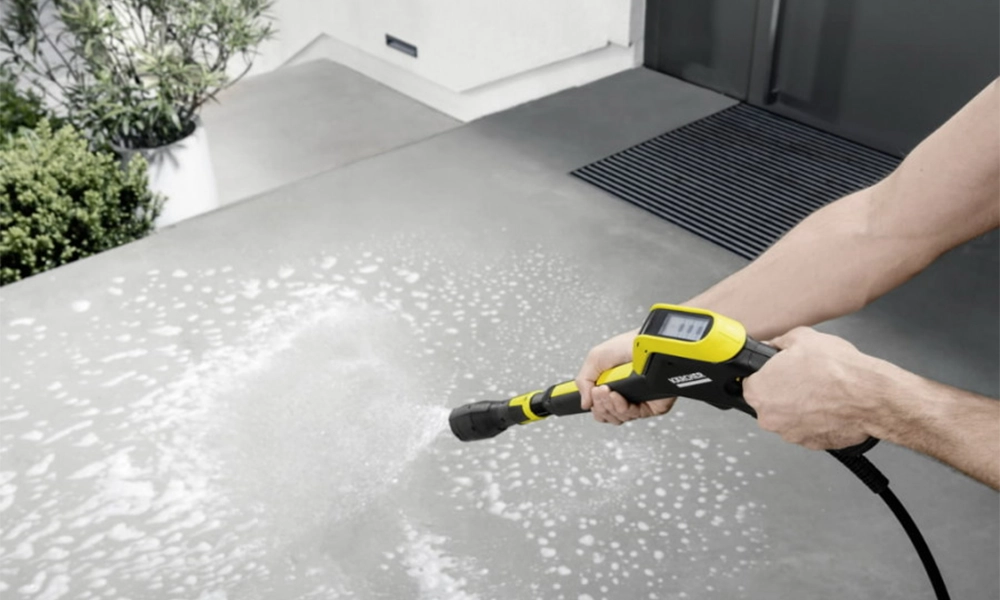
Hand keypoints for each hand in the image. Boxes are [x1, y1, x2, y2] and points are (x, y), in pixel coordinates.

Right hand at [576, 329, 675, 424]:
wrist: (646, 343)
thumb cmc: (626, 345)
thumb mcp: (595, 358)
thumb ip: (583, 381)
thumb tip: (585, 403)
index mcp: (612, 386)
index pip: (600, 408)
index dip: (594, 405)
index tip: (591, 395)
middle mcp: (625, 395)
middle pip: (607, 415)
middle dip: (600, 404)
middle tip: (599, 390)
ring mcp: (638, 401)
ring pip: (618, 417)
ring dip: (610, 405)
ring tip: (609, 391)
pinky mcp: (652, 405)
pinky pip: (633, 416)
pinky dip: (622, 407)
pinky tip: (619, 396)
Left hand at [743, 327, 881, 449]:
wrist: (870, 396)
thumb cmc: (836, 370)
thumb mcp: (801, 338)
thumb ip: (779, 343)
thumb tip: (773, 345)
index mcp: (758, 391)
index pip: (749, 382)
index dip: (766, 374)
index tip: (777, 371)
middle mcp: (769, 417)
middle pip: (768, 402)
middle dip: (782, 390)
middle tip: (803, 378)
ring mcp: (789, 434)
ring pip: (788, 417)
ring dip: (800, 406)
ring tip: (820, 391)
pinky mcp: (810, 444)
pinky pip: (807, 429)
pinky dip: (815, 419)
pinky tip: (828, 405)